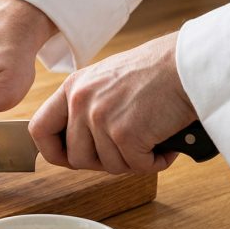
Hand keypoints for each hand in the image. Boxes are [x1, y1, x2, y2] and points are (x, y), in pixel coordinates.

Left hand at [29, 32, 197, 173]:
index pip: (39, 129)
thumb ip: (87, 105)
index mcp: (72, 88)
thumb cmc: (158, 71)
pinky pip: (135, 166)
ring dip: (132, 161)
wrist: (190, 63)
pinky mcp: (125, 132)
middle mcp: (80, 101)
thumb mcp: (107, 79)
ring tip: (151, 140)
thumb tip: (78, 141)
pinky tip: (165, 145)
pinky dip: (154, 162)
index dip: (53, 152)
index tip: (69, 158)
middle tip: (127, 151)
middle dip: (103, 163)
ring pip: (107, 166)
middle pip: (75, 158)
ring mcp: (100, 117)